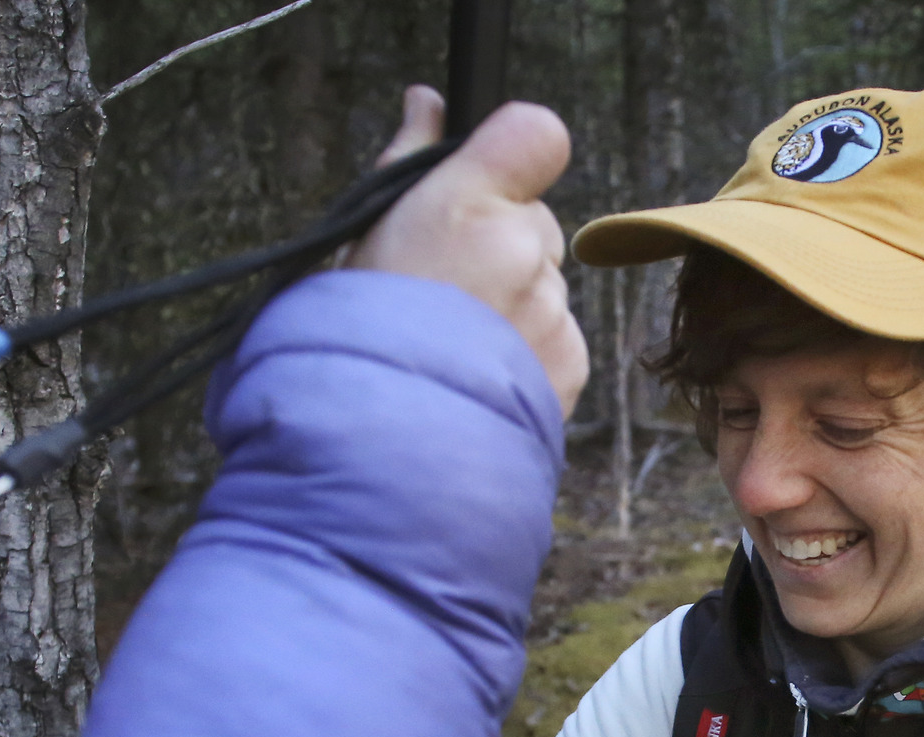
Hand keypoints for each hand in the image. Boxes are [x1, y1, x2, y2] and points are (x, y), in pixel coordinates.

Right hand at [349, 86, 587, 417]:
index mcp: (464, 205)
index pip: (537, 133)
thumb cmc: (354, 337)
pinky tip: (478, 378)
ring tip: (454, 348)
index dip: (517, 155)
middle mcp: (519, 251)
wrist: (379, 448)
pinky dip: (528, 357)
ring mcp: (550, 312)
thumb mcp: (362, 237)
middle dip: (501, 248)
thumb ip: (408, 160)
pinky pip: (558, 340)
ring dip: (513, 309)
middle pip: (535, 224)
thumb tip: (428, 101)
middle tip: (444, 294)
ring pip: (545, 287)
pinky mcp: (569, 366)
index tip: (489, 183)